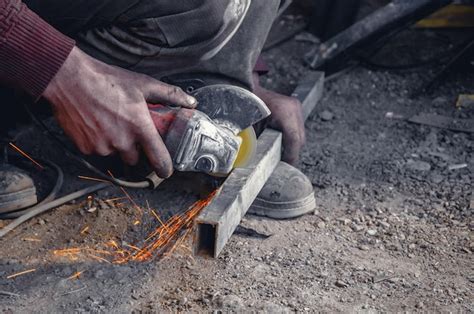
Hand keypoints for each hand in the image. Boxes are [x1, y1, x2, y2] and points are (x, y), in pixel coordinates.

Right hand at [43, 47, 196, 177]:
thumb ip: (170, 95)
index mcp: (140, 128)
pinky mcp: (86, 148)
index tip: (166, 170)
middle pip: (135, 158)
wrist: (69, 79)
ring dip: (116, 144)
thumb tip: (190, 102)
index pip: (159, 159)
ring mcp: (103, 146)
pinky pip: (98, 151)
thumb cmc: (107, 80)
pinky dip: (99, 142)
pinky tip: (96, 124)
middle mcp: (122, 141)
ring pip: (116, 154)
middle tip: (129, 129)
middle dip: (135, 147)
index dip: (165, 168)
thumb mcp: (143, 84)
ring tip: (110, 122)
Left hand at [253, 74, 304, 164]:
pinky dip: (291, 137)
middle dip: (291, 152)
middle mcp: (293, 107)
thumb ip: (254, 145)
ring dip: (292, 145)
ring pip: (300, 134)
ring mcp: (295, 106)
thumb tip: (256, 162)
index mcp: (282, 111)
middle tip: (281, 163)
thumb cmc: (244, 106)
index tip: (286, 166)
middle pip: (299, 138)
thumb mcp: (248, 127)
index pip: (294, 139)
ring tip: (281, 154)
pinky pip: (297, 128)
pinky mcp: (295, 107)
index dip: (291, 156)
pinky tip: (282, 143)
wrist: (246, 87)